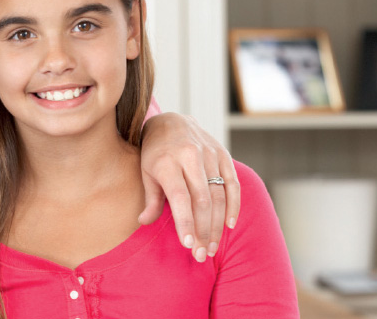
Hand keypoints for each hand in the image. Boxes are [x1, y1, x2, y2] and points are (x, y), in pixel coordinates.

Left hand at [136, 113, 240, 262]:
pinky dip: (233, 205)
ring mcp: (209, 155)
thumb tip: (144, 222)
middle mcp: (190, 157)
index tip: (188, 244)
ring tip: (211, 247)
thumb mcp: (146, 172)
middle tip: (201, 254)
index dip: (185, 222)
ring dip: (217, 225)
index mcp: (167, 162)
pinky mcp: (223, 155)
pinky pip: (233, 184)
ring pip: (218, 195)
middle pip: (202, 200)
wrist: (171, 122)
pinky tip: (229, 225)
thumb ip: (151, 198)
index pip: (180, 197)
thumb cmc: (155, 152)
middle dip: (203, 230)